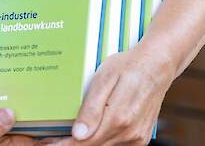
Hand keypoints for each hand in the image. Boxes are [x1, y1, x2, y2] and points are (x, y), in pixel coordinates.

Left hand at [56, 48, 171, 144]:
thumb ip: (91, 109)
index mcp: (118, 118)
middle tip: (52, 140)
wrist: (157, 66)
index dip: (63, 145)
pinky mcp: (140, 138)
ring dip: (86, 144)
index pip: (84, 143)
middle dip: (71, 145)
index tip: (48, 143)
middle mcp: (130, 133)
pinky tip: (90, 134)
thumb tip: (78, 135)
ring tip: (67, 136)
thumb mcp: (104, 79)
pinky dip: (101, 142)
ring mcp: (137, 138)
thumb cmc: (128, 67)